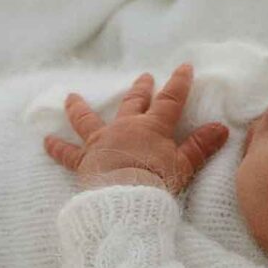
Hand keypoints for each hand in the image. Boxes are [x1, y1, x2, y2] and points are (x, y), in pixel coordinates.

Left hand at [44, 63, 228, 194]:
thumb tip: (222, 128)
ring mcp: (101, 142)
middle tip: (143, 77)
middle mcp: (124, 128)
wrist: (125, 199)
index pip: (170, 99)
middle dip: (139, 89)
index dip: (179, 83)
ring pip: (88, 120)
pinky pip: (67, 153)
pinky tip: (45, 141)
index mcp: (152, 127)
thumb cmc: (157, 182)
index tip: (184, 67)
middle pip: (132, 103)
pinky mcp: (84, 161)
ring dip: (79, 108)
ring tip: (70, 97)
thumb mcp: (184, 165)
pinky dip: (56, 147)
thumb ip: (200, 146)